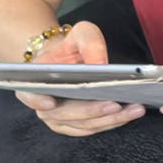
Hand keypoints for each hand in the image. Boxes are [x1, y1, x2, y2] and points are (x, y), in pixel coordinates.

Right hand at [14, 20, 145, 135]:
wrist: (71, 61)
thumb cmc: (72, 48)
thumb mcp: (81, 34)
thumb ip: (90, 44)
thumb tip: (100, 65)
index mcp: (34, 81)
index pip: (29, 94)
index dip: (37, 101)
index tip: (50, 103)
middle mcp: (44, 106)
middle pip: (66, 114)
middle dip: (93, 111)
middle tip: (116, 104)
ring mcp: (60, 120)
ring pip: (84, 125)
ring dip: (110, 120)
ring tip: (133, 109)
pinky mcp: (77, 126)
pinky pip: (95, 128)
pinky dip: (113, 123)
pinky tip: (130, 114)